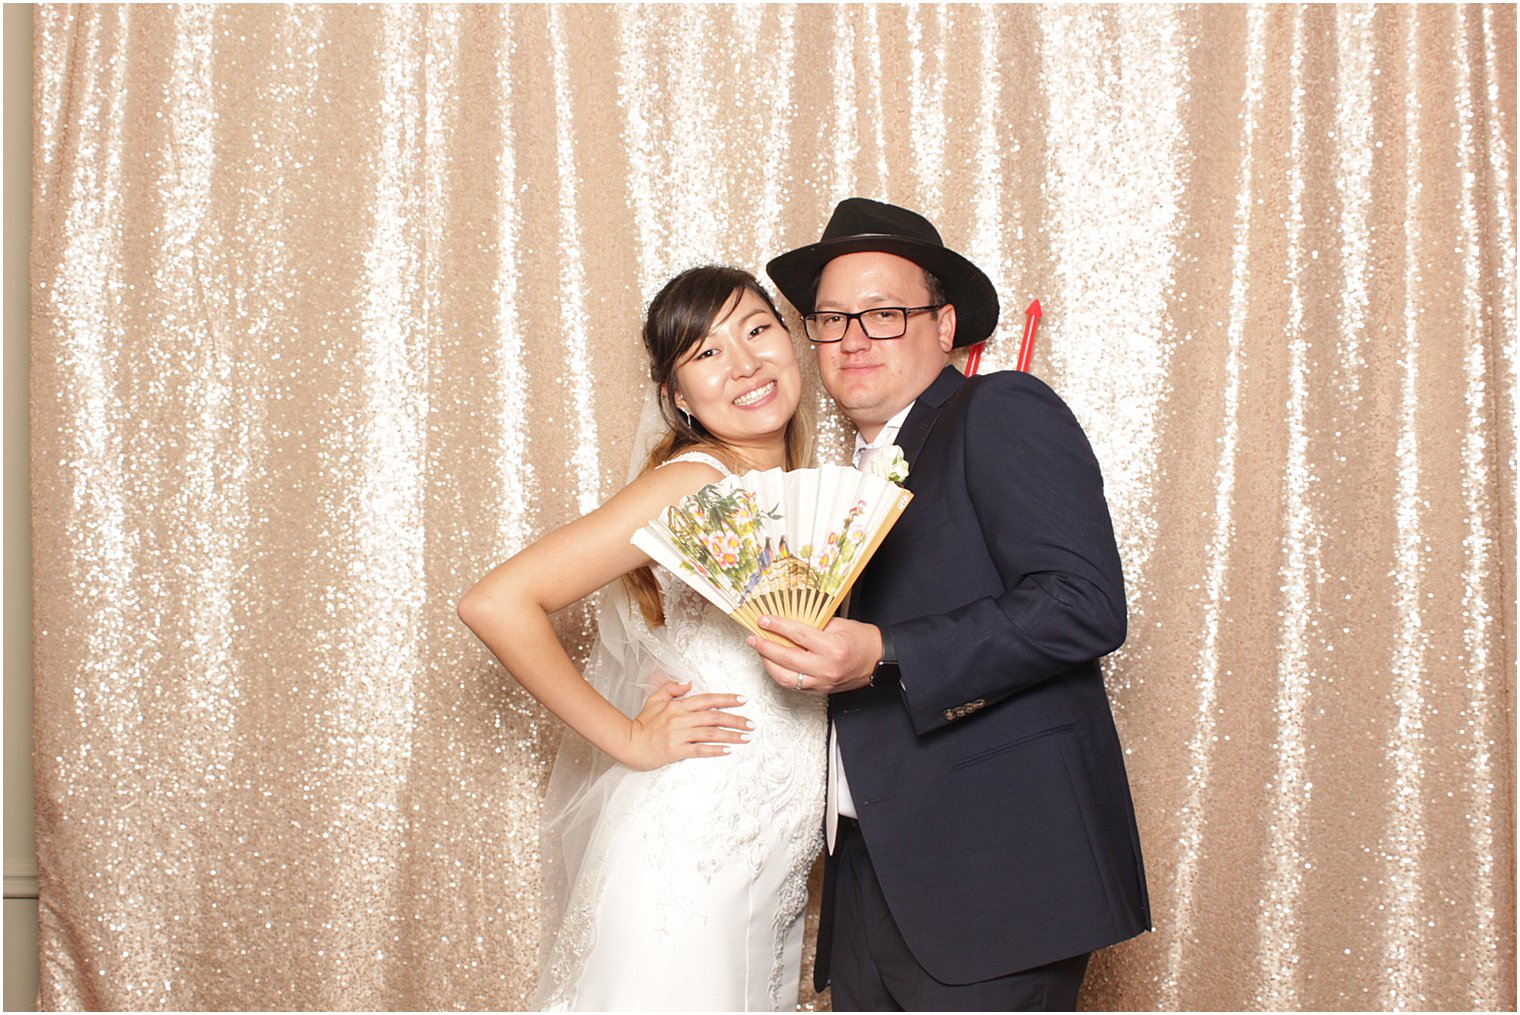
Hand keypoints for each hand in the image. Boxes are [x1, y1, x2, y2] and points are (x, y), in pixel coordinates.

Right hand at [622, 681, 752, 770]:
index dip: (726, 700)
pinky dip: (715, 750)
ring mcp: (679, 735)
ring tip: (746, 737)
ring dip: (731, 735)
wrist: (629, 742)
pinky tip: (728, 750)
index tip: (742, 700)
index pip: (707, 700)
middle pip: (714, 717)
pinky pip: (700, 750)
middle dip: (736, 720)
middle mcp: (681, 719)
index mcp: (678, 706)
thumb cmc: (642, 723)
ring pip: (711, 734)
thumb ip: (671, 688)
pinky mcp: (676, 750)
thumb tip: (688, 684)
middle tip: (752, 724)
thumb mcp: (655, 699)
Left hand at [746, 615, 881, 695]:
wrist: (878, 661)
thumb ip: (814, 624)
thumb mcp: (839, 625)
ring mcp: (822, 682)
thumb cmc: (862, 640)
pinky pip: (794, 686)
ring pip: (786, 677)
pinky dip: (781, 675)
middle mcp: (826, 668)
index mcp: (832, 648)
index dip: (777, 626)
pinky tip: (774, 664)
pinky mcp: (821, 690)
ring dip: (768, 664)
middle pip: (786, 658)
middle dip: (765, 647)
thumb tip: (788, 621)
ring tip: (760, 652)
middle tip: (754, 638)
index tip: (763, 620)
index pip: (798, 636)